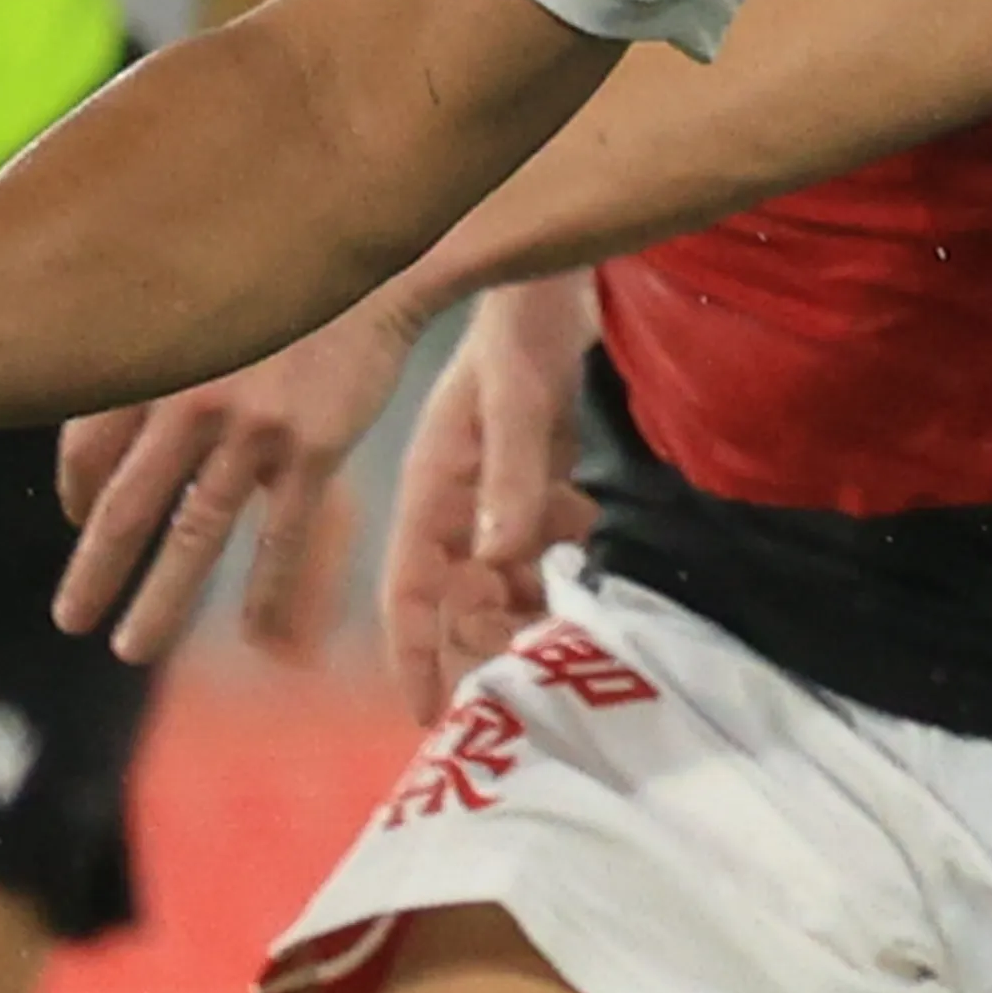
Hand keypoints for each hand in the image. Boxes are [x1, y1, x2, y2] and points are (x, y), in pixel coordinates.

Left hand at [49, 294, 410, 662]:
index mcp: (146, 357)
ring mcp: (248, 427)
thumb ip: (152, 349)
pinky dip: (268, 593)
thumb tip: (110, 409)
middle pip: (126, 507)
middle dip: (94, 573)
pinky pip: (280, 539)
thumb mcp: (190, 293)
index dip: (77, 494)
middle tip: (70, 620)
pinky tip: (259, 635)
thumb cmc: (275, 265)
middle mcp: (185, 398)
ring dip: (160, 602)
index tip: (78, 520)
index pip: (87, 447)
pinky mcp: (311, 446)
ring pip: (193, 537)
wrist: (366, 243)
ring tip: (133, 648)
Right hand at [386, 271, 597, 704]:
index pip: (407, 590)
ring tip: (561, 597)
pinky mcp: (528, 479)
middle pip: (455, 598)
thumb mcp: (518, 400)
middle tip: (530, 651)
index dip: (412, 654)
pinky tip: (584, 523)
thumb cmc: (521, 329)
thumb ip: (512, 479)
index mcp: (429, 489)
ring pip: (500, 576)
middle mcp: (453, 501)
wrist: (552, 277)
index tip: (425, 715)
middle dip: (484, 633)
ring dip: (529, 597)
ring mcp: (491, 492)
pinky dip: (558, 552)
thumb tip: (498, 560)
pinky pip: (536, 542)